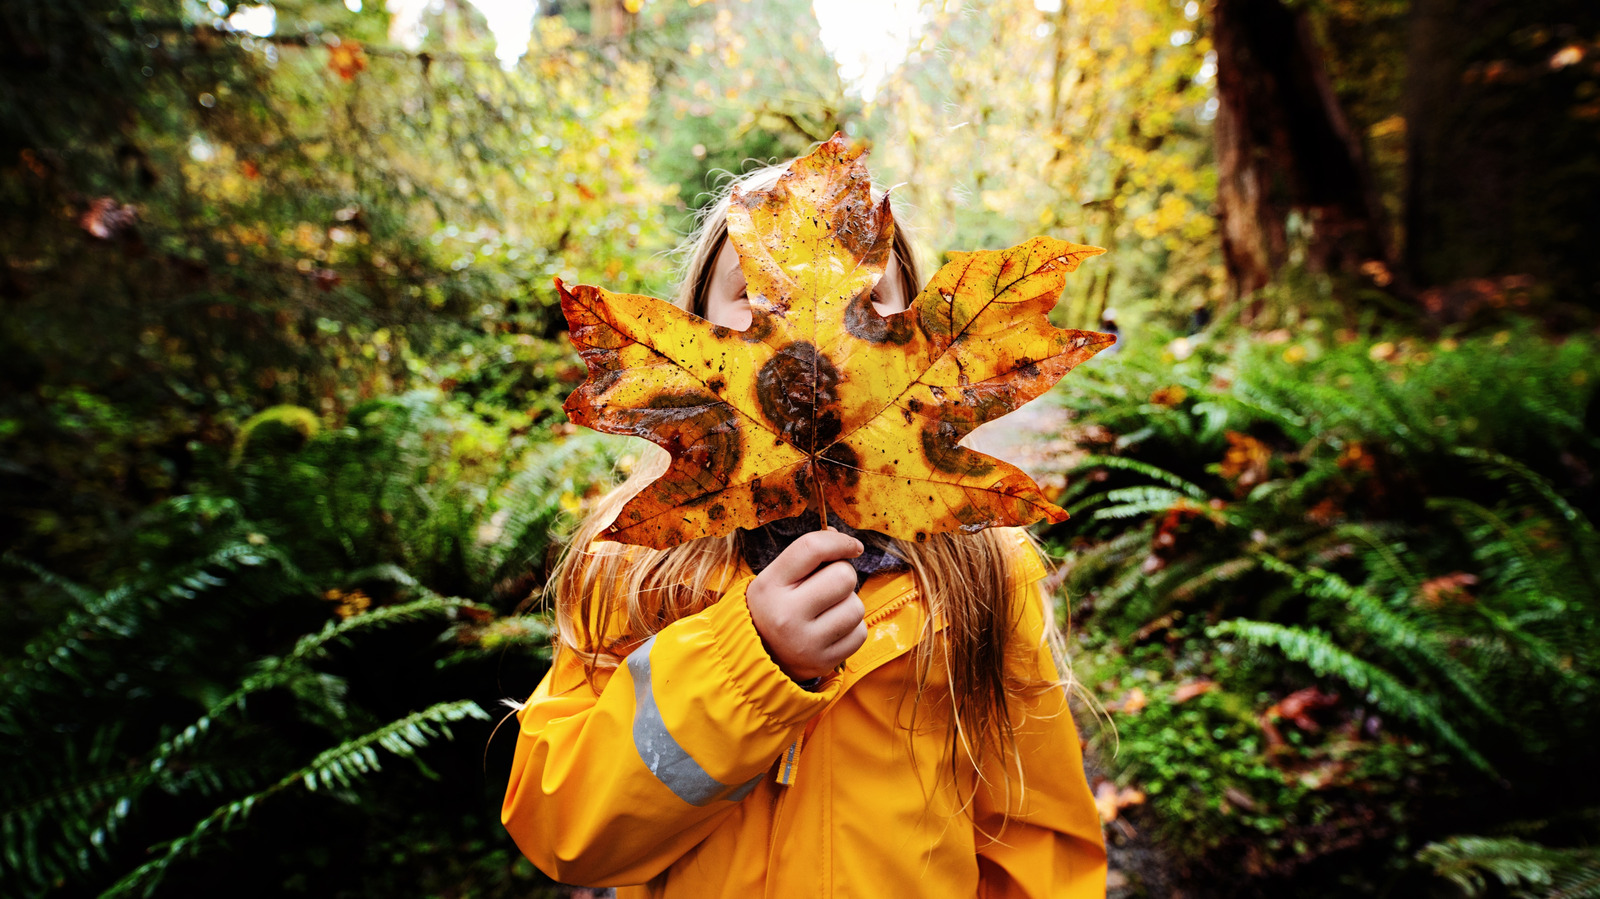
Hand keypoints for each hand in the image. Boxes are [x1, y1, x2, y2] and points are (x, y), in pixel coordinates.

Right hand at [746, 529, 867, 682]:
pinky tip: (831, 631)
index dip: (840, 542)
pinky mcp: (823, 662)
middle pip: (844, 576)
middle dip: (843, 576)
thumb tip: (844, 541)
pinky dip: (852, 629)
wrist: (756, 657)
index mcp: (770, 586)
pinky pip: (860, 633)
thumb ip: (807, 556)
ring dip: (848, 604)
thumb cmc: (773, 607)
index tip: (852, 547)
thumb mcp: (775, 578)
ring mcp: (805, 642)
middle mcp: (786, 615)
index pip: (812, 548)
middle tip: (828, 587)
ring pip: (856, 606)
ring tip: (826, 612)